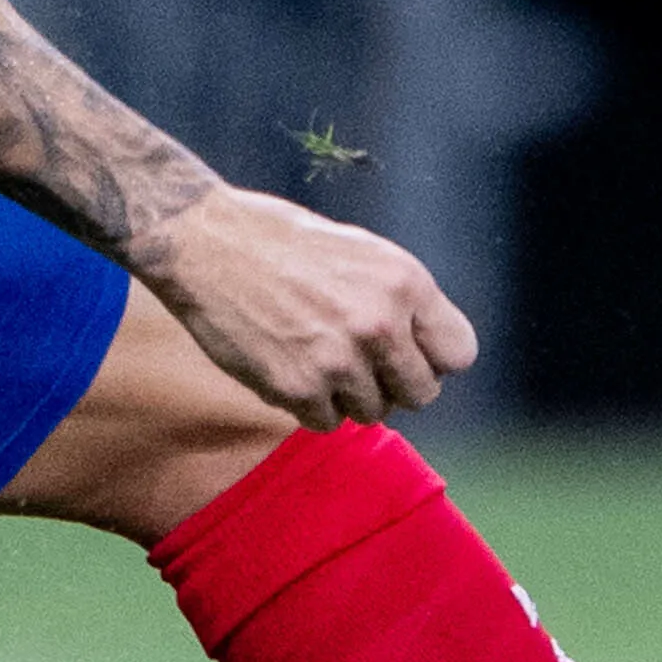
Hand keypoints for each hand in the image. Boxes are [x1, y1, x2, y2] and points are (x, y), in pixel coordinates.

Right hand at [134, 184, 476, 428]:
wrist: (203, 240)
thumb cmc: (278, 240)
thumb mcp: (359, 252)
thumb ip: (398, 300)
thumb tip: (424, 353)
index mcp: (404, 281)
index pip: (458, 354)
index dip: (430, 357)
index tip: (403, 352)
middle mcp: (380, 323)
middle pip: (421, 393)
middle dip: (392, 384)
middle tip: (356, 362)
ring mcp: (339, 359)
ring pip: (372, 412)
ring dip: (346, 394)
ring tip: (314, 356)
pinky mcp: (297, 386)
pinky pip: (324, 421)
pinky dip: (307, 402)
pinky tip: (285, 364)